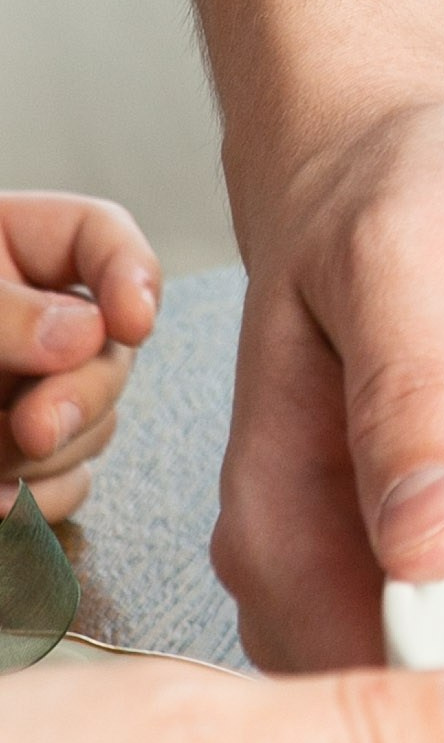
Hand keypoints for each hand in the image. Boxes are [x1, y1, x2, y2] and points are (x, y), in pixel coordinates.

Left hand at [0, 194, 161, 521]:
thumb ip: (3, 311)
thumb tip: (88, 333)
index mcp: (15, 246)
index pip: (101, 238)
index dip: (130, 274)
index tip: (133, 319)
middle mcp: (39, 319)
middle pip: (112, 348)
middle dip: (79, 396)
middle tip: (32, 429)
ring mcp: (34, 390)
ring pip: (96, 426)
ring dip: (45, 457)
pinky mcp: (23, 461)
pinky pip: (66, 486)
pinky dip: (35, 504)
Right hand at [214, 107, 443, 674]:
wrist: (419, 164)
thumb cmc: (392, 201)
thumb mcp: (409, 271)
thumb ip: (413, 402)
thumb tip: (423, 542)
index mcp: (278, 520)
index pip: (342, 681)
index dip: (438, 721)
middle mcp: (320, 566)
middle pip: (399, 716)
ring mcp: (395, 564)